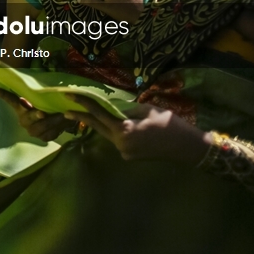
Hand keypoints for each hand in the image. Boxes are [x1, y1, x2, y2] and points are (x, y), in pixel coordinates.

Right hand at [0, 85, 76, 141]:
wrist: (52, 127)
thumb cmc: (43, 108)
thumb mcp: (37, 101)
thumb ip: (32, 95)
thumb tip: (21, 80)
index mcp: (20, 110)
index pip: (10, 100)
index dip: (2, 94)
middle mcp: (24, 121)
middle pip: (30, 117)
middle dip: (36, 116)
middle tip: (41, 113)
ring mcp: (33, 131)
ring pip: (43, 126)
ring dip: (54, 121)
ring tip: (63, 115)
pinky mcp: (44, 138)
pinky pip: (52, 133)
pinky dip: (59, 128)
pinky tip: (65, 122)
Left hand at [64, 95, 209, 164]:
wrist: (187, 147)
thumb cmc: (170, 124)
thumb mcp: (147, 109)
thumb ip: (126, 108)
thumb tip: (112, 106)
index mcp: (124, 130)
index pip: (98, 114)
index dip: (83, 104)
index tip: (69, 97)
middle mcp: (120, 143)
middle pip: (97, 127)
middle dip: (81, 117)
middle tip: (66, 109)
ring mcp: (124, 152)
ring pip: (106, 134)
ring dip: (97, 124)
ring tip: (83, 114)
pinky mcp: (129, 156)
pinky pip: (116, 140)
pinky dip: (112, 131)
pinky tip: (111, 125)